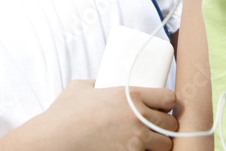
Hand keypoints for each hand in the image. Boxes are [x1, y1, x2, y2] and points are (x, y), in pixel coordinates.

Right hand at [40, 80, 176, 150]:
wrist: (55, 140)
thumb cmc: (64, 114)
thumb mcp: (81, 88)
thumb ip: (97, 82)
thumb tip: (101, 81)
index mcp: (130, 96)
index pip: (168, 98)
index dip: (169, 102)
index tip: (164, 104)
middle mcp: (138, 118)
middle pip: (171, 123)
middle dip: (166, 125)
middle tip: (157, 125)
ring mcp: (136, 141)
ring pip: (165, 144)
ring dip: (160, 143)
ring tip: (151, 142)